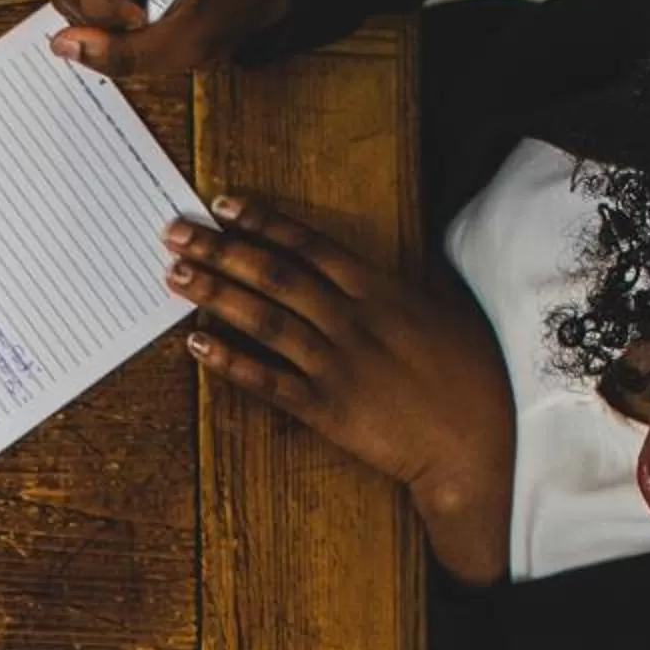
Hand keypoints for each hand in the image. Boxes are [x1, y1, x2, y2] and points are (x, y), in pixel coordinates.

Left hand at [166, 194, 517, 579]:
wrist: (475, 443)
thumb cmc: (468, 376)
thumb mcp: (443, 313)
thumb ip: (402, 285)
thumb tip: (373, 264)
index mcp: (382, 290)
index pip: (310, 246)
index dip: (263, 223)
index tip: (223, 206)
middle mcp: (354, 320)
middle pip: (275, 275)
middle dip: (221, 250)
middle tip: (175, 232)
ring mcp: (337, 364)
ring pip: (264, 320)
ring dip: (215, 295)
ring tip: (174, 275)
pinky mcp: (326, 409)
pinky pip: (267, 380)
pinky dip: (230, 361)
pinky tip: (195, 343)